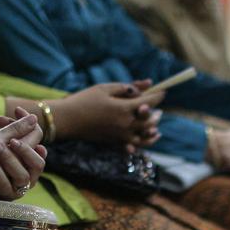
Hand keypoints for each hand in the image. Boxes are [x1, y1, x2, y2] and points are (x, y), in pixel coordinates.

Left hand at [0, 112, 46, 199]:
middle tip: (10, 141)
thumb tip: (34, 118)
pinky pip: (4, 184)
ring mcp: (15, 188)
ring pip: (22, 176)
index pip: (40, 149)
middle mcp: (25, 178)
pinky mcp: (2, 195)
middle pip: (38, 164)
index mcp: (27, 163)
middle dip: (24, 150)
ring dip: (6, 158)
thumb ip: (15, 130)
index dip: (33, 131)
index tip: (18, 114)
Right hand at [46, 82, 164, 147]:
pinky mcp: (115, 143)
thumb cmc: (84, 100)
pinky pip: (134, 146)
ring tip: (156, 126)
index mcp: (124, 109)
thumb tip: (148, 83)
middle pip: (150, 121)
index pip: (149, 103)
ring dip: (153, 131)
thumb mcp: (105, 88)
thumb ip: (128, 87)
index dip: (158, 96)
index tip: (162, 92)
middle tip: (158, 109)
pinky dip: (142, 143)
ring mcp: (121, 136)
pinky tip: (144, 139)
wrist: (67, 120)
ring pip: (145, 137)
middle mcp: (126, 125)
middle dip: (156, 114)